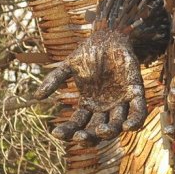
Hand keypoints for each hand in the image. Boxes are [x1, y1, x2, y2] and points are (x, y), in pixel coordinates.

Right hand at [33, 27, 147, 144]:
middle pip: (95, 131)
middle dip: (88, 137)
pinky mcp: (135, 92)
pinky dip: (135, 121)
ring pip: (116, 125)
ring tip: (102, 130)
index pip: (76, 124)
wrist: (109, 36)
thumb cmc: (88, 51)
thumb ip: (54, 80)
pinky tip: (127, 126)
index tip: (56, 133)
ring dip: (109, 132)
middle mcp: (104, 108)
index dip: (67, 132)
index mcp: (88, 104)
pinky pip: (138, 111)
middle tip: (80, 136)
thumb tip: (36, 96)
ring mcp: (120, 102)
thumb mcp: (69, 66)